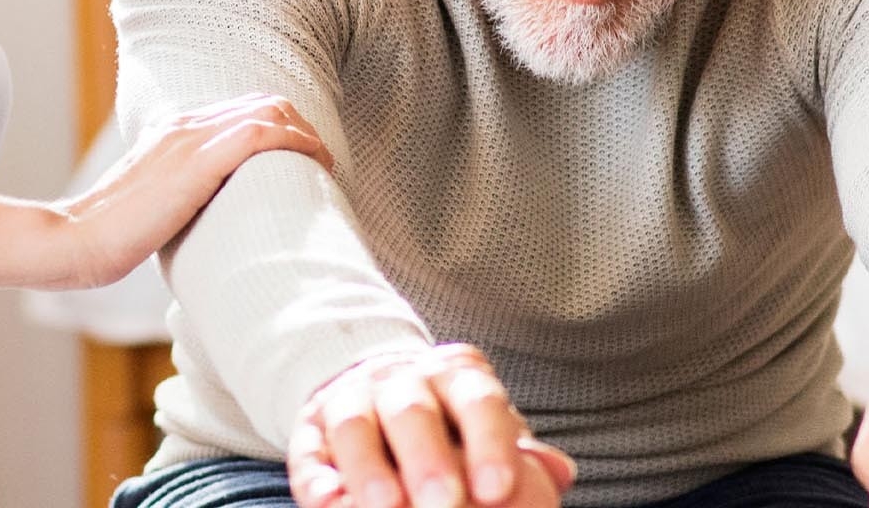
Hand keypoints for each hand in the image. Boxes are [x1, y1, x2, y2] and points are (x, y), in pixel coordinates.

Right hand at [41, 95, 327, 289]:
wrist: (77, 241)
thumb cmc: (110, 236)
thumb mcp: (152, 206)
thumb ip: (179, 198)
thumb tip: (205, 223)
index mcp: (172, 131)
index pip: (243, 110)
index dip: (283, 128)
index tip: (304, 160)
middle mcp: (184, 125)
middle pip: (265, 103)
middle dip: (303, 128)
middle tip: (323, 165)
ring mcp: (190, 139)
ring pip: (270, 111)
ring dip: (308, 135)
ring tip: (326, 167)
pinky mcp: (198, 163)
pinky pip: (262, 134)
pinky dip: (299, 143)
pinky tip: (317, 164)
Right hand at [286, 344, 576, 507]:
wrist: (373, 384)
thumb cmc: (447, 420)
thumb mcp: (485, 421)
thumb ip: (518, 449)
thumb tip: (559, 473)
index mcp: (456, 375)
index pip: (477, 401)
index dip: (489, 444)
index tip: (499, 490)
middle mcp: (401, 379)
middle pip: (412, 413)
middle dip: (428, 463)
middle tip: (444, 507)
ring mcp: (350, 399)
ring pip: (355, 428)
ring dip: (369, 471)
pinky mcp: (310, 429)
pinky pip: (308, 451)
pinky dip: (317, 479)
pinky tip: (329, 503)